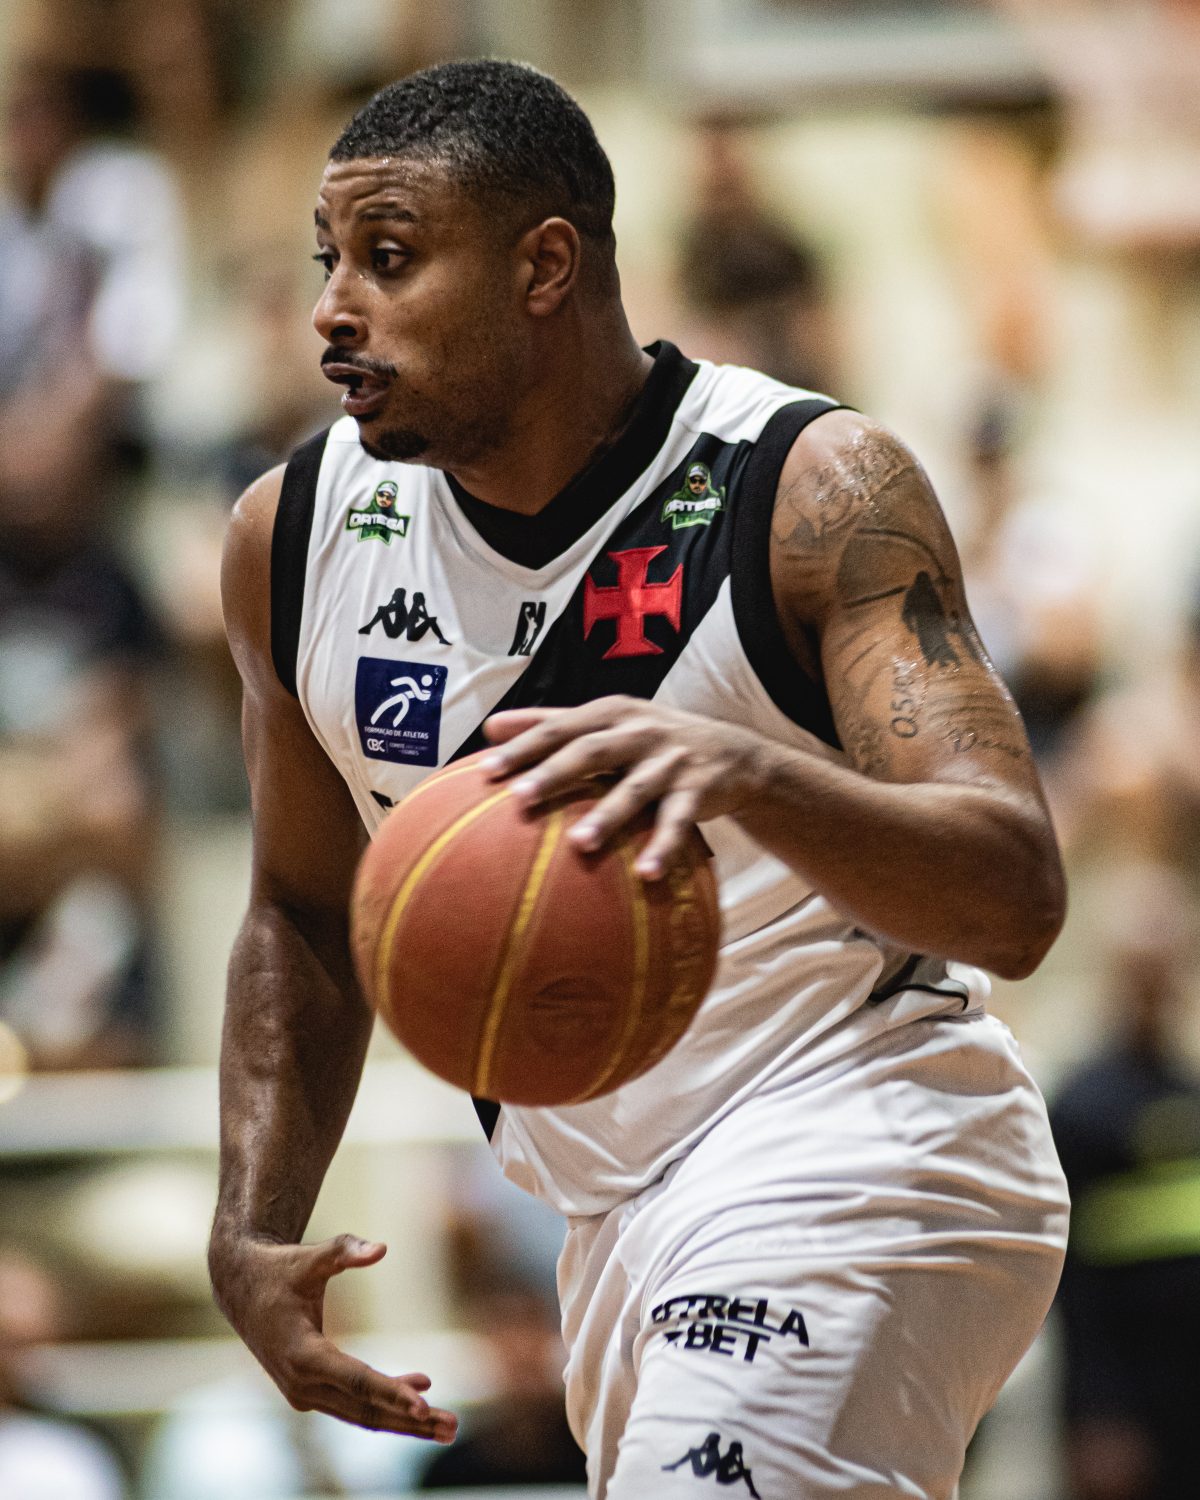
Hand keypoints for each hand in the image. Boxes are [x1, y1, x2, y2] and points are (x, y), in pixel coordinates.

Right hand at [210, 1232, 457, 1440]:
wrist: (241, 1287)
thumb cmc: (280, 1269)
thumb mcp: (311, 1257)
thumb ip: (345, 1251)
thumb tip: (381, 1249)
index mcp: (302, 1354)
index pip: (357, 1381)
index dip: (392, 1393)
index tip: (425, 1405)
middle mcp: (303, 1384)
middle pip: (365, 1410)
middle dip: (410, 1422)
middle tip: (452, 1427)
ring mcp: (305, 1394)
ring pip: (363, 1415)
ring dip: (404, 1421)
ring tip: (448, 1427)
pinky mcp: (311, 1392)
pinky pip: (355, 1403)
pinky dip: (387, 1402)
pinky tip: (420, 1389)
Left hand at [481, 696, 768, 877]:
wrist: (733, 752)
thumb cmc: (652, 739)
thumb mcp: (607, 722)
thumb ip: (550, 722)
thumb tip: (490, 727)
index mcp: (610, 713)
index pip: (558, 728)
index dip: (523, 747)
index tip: (486, 771)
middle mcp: (639, 731)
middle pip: (591, 751)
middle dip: (555, 773)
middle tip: (520, 800)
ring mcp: (670, 761)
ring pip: (634, 789)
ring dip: (608, 815)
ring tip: (579, 843)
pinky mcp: (698, 790)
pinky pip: (678, 822)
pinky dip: (663, 847)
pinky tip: (646, 874)